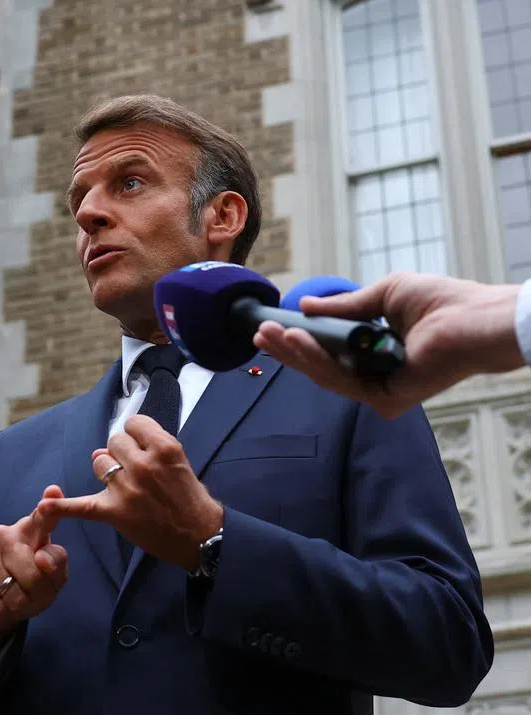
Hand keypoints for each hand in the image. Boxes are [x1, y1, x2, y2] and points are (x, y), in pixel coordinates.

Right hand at [0, 486, 67, 672]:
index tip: (53, 493)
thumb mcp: (53, 578)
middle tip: (31, 593)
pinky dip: (2, 613)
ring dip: (19, 604)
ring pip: (14, 591)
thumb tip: (42, 559)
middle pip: (33, 570)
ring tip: (12, 598)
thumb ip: (56, 564)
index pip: (41, 517)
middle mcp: (4, 535)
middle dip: (37, 590)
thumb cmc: (29, 587)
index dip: (48, 508)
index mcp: (29, 530)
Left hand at [36, 415, 222, 571]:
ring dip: (107, 469)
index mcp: (164, 447)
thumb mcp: (179, 460)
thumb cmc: (191, 498)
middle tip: (136, 471)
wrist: (201, 536)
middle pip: (114, 442)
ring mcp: (127, 488)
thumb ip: (148, 447)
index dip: (135, 435)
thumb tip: (109, 446)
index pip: (133, 424)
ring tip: (124, 485)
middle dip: (121, 453)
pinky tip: (44, 506)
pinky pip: (81, 506)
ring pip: (99, 461)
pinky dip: (61, 508)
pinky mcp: (115, 511)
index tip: (141, 447)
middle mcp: (144, 464)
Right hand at [253, 273, 523, 418]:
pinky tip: (299, 341)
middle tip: (261, 333)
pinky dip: (317, 361)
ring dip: (296, 354)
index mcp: (374, 352)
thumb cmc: (441, 302)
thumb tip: (306, 306)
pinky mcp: (386, 399)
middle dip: (288, 349)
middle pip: (320, 367)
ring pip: (326, 375)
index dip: (298, 341)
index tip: (272, 328)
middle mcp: (375, 374)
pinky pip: (342, 381)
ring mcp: (380, 389)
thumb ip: (343, 306)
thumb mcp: (382, 295)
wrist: (473, 318)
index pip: (328, 352)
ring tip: (273, 334)